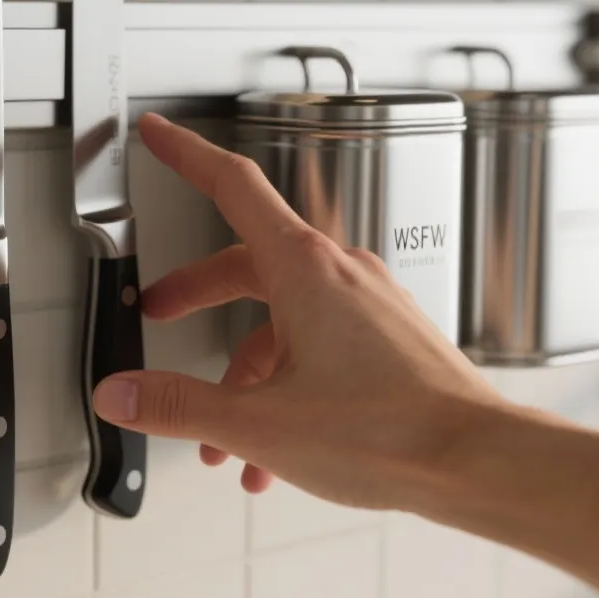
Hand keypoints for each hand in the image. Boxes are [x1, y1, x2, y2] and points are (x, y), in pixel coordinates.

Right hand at [90, 113, 507, 512]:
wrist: (475, 463)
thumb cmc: (391, 433)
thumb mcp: (258, 422)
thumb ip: (178, 404)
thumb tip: (123, 394)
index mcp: (303, 268)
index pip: (232, 185)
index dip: (185, 156)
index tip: (159, 134)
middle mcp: (340, 273)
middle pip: (246, 261)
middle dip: (195, 294)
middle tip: (160, 308)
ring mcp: (369, 305)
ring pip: (284, 319)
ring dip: (243, 371)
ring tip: (223, 435)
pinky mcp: (390, 339)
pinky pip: (320, 347)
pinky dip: (285, 388)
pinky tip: (273, 452)